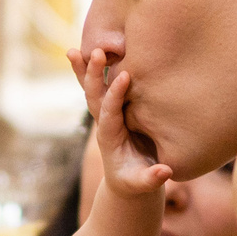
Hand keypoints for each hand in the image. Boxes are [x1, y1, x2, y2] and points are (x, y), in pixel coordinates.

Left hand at [71, 48, 171, 202]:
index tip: (124, 76)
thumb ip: (151, 179)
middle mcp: (105, 123)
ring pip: (92, 90)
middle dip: (94, 76)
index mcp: (111, 138)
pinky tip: (89, 52)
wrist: (128, 181)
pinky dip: (93, 73)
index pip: (110, 113)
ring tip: (72, 51)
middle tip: (96, 52)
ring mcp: (106, 115)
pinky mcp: (111, 111)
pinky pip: (99, 90)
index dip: (115, 95)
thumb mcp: (142, 184)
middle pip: (95, 97)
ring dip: (83, 71)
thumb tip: (164, 172)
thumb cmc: (137, 182)